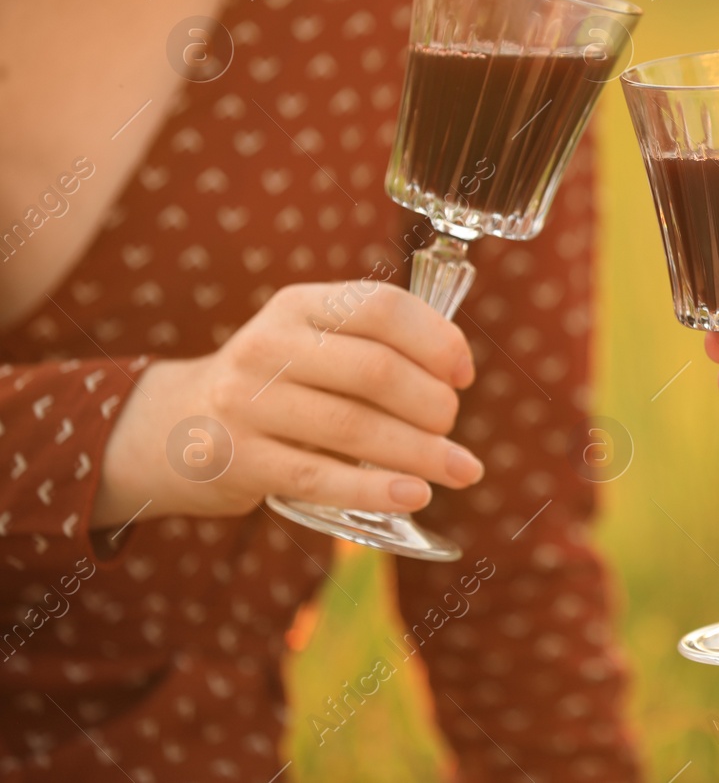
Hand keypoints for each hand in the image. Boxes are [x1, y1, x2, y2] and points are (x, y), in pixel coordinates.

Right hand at [93, 281, 482, 527]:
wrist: (172, 429)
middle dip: (433, 404)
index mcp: (298, 305)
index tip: (465, 374)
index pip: (381, 307)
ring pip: (354, 428)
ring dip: (421, 453)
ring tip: (462, 470)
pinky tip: (415, 495)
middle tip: (452, 426)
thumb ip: (372, 345)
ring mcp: (247, 403)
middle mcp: (268, 346)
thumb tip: (458, 373)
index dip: (436, 340)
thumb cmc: (274, 385)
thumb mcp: (310, 342)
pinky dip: (375, 489)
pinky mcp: (237, 460)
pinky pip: (321, 477)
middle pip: (375, 371)